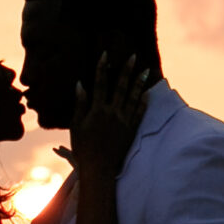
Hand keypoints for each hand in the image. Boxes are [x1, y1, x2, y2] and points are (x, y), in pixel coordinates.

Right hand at [63, 49, 150, 176]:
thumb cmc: (84, 148)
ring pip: (133, 98)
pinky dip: (143, 102)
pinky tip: (147, 93)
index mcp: (97, 110)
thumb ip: (80, 104)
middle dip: (126, 70)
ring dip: (139, 83)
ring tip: (145, 70)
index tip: (105, 54)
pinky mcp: (131, 131)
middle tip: (133, 56)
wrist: (99, 169)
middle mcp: (113, 113)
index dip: (102, 68)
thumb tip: (80, 84)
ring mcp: (124, 122)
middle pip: (120, 87)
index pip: (100, 84)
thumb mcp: (76, 126)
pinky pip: (139, 113)